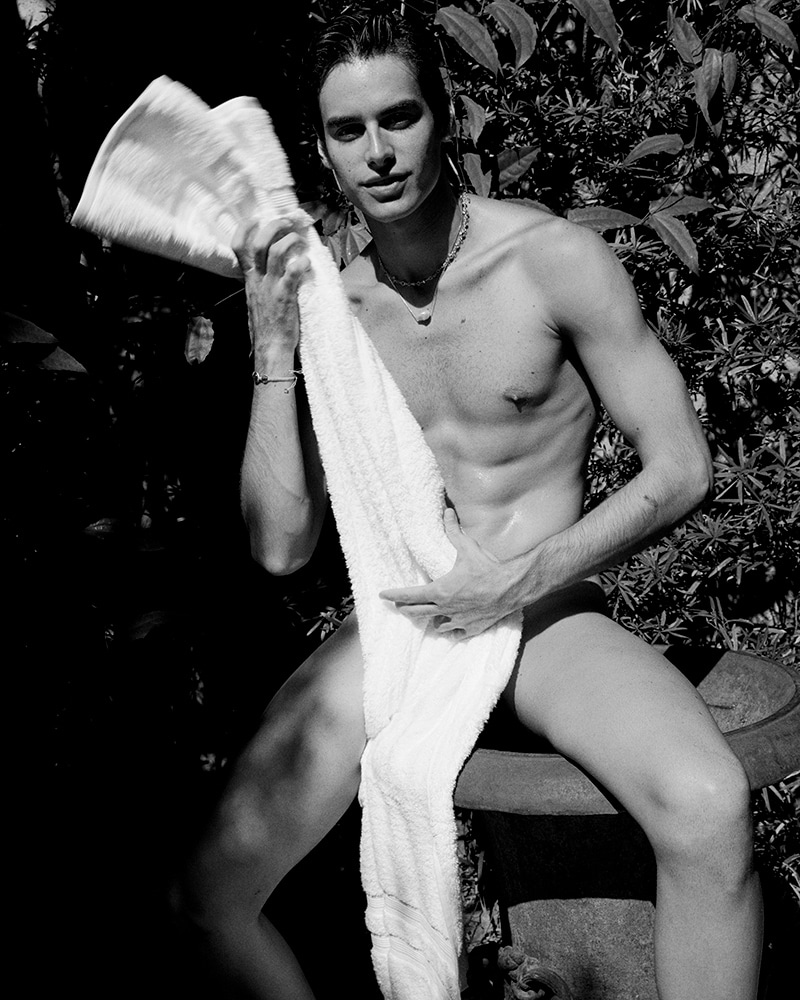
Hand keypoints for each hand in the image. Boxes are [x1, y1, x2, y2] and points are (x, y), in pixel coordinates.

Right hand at [233, 215, 310, 358]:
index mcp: (250, 280)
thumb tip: (269, 268)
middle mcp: (258, 280)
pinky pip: (292, 273)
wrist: (271, 349)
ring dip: (290, 241)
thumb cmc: (267, 326)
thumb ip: (260, 283)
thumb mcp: (256, 300)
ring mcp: (271, 288)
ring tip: (300, 242)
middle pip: (259, 243)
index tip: (257, 219)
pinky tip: (307, 263)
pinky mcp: (285, 297)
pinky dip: (302, 263)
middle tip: (287, 224)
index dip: (245, 228)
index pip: (238, 247)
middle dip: (273, 227)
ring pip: (276, 253)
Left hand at [379, 509, 520, 638]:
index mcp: (440, 591)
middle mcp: (445, 608)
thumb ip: (453, 531)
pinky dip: (451, 630)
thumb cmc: (488, 569)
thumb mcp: (468, 548)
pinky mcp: (472, 628)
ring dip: (430, 619)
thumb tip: (447, 512)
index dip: (394, 594)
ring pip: (436, 625)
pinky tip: (451, 626)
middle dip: (406, 608)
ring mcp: (458, 621)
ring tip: (428, 614)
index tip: (383, 595)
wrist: (512, 588)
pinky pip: (456, 633)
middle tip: (399, 605)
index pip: (409, 595)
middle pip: (417, 613)